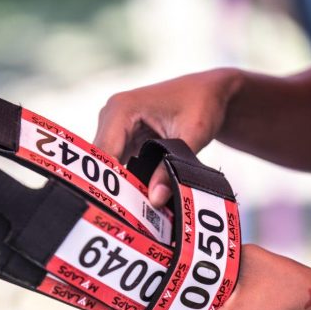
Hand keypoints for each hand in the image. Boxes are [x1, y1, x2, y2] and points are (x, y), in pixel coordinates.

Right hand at [94, 69, 241, 206]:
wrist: (209, 92)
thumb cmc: (202, 104)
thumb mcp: (191, 135)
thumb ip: (172, 167)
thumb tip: (154, 200)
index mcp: (121, 109)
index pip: (103, 152)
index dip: (107, 182)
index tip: (116, 210)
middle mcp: (112, 116)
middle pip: (102, 161)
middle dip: (113, 189)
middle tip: (127, 217)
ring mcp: (116, 128)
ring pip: (107, 165)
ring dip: (120, 187)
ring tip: (133, 212)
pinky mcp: (124, 138)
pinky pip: (118, 164)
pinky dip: (127, 181)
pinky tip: (138, 199)